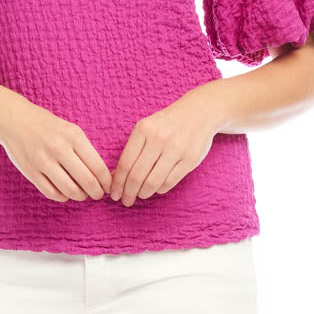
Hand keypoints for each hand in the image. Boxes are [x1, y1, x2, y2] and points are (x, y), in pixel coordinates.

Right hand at [0, 98, 111, 202]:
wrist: (15, 120)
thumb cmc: (47, 126)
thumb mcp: (70, 130)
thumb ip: (85, 151)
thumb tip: (102, 176)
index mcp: (73, 136)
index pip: (97, 166)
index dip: (107, 182)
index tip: (109, 186)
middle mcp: (59, 148)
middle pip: (87, 181)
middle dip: (97, 193)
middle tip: (98, 194)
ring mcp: (43, 161)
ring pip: (70, 191)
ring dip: (80, 196)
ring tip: (82, 194)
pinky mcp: (31, 172)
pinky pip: (52, 193)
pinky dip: (63, 197)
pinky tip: (65, 192)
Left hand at [109, 91, 219, 206]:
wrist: (199, 112)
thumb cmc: (166, 124)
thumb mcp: (146, 129)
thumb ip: (132, 151)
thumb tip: (115, 177)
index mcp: (143, 130)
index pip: (125, 163)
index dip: (118, 183)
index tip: (114, 194)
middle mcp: (158, 139)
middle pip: (137, 176)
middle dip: (128, 193)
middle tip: (126, 201)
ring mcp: (176, 149)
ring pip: (153, 182)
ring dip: (144, 193)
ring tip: (141, 194)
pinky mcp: (190, 159)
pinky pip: (169, 182)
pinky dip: (159, 189)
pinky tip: (156, 188)